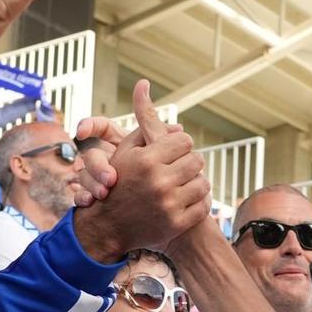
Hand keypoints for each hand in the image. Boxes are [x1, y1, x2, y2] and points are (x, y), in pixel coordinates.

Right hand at [71, 80, 208, 262]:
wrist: (108, 227)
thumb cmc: (118, 182)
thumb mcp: (125, 149)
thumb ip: (141, 119)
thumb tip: (144, 84)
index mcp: (148, 160)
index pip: (184, 141)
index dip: (181, 146)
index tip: (174, 152)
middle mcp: (159, 181)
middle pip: (197, 160)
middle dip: (190, 163)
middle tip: (181, 168)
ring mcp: (169, 205)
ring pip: (203, 183)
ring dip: (195, 183)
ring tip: (183, 184)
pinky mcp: (177, 223)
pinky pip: (203, 205)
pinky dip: (198, 202)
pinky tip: (184, 200)